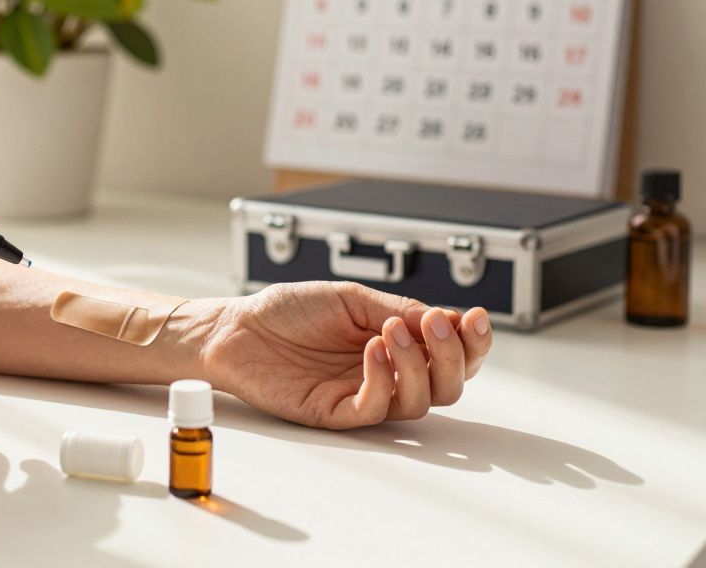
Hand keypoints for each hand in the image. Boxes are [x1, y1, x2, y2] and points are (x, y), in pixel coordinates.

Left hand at [198, 281, 492, 428]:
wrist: (235, 327)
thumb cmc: (286, 311)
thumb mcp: (350, 298)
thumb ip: (397, 308)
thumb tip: (444, 319)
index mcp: (394, 345)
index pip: (450, 356)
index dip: (472, 343)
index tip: (474, 318)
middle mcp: (385, 375)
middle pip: (447, 386)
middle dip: (452, 356)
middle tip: (435, 323)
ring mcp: (361, 396)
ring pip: (418, 402)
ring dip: (416, 365)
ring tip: (392, 331)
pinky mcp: (334, 413)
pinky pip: (374, 410)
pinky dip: (383, 380)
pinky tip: (372, 350)